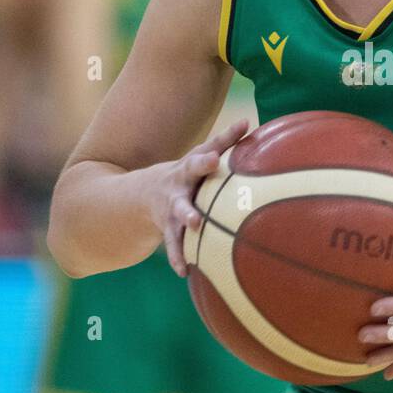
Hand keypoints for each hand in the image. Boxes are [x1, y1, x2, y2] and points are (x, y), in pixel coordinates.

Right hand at [146, 120, 250, 275]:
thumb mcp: (200, 155)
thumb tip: (248, 122)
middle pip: (182, 197)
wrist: (145, 193)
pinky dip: (178, 257)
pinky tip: (185, 271)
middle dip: (188, 208)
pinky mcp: (167, 230)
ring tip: (192, 244)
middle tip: (197, 217)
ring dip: (183, 234)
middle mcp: (177, 191)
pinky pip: (173, 246)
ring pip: (176, 225)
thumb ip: (224, 141)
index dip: (205, 162)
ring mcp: (170, 212)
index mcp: (188, 171)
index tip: (213, 161)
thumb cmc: (188, 172)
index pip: (197, 163)